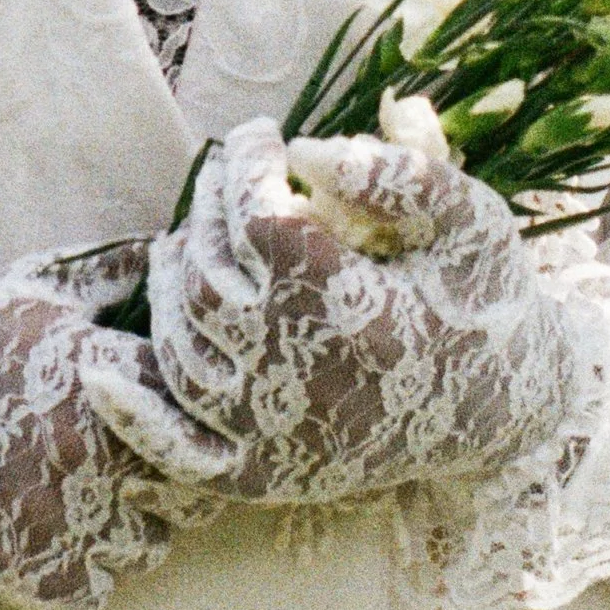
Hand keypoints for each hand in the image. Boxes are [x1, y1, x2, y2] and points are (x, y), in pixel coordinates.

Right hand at [0, 247, 228, 609]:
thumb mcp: (25, 292)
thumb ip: (108, 276)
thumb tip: (171, 249)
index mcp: (96, 372)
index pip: (201, 414)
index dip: (188, 421)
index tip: (162, 422)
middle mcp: (88, 445)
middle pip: (191, 490)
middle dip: (165, 482)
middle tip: (123, 469)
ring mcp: (60, 515)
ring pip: (149, 546)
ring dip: (124, 530)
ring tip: (75, 500)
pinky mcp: (29, 573)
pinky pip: (98, 591)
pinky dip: (79, 572)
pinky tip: (42, 534)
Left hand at [124, 117, 574, 507]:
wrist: (507, 411)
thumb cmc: (487, 301)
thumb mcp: (474, 224)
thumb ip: (403, 178)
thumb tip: (308, 150)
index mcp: (358, 315)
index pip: (259, 222)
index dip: (246, 164)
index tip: (261, 134)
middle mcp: (305, 380)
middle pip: (208, 274)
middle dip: (211, 206)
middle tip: (233, 174)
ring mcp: (276, 435)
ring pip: (181, 342)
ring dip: (175, 276)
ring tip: (198, 235)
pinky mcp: (262, 476)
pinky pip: (178, 449)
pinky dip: (136, 416)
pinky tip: (102, 375)